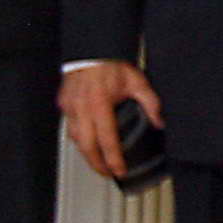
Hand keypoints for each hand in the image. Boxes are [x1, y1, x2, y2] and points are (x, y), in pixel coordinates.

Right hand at [59, 60, 161, 180]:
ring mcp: (70, 106)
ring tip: (98, 162)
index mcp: (100, 103)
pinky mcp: (63, 104)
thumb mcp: (137, 82)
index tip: (119, 170)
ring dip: (86, 153)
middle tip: (107, 173)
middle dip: (96, 164)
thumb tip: (159, 122)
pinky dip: (78, 138)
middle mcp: (81, 107)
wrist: (92, 49)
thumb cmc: (111, 64)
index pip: (106, 139)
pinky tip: (87, 142)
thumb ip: (151, 103)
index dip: (112, 159)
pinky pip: (69, 126)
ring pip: (74, 138)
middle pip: (86, 146)